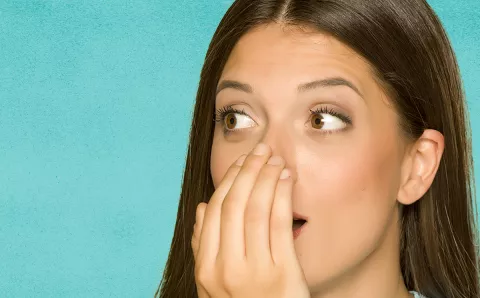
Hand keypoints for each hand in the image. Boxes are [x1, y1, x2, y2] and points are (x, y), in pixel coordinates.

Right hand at [191, 143, 309, 297]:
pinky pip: (278, 223)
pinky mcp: (281, 273)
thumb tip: (201, 208)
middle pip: (233, 205)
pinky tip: (286, 179)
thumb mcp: (215, 283)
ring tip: (274, 159)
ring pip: (255, 209)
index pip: (214, 210)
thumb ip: (205, 246)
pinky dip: (282, 195)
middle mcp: (224, 269)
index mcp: (205, 268)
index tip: (242, 162)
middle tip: (260, 150)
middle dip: (247, 171)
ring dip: (265, 177)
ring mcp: (253, 272)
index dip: (229, 180)